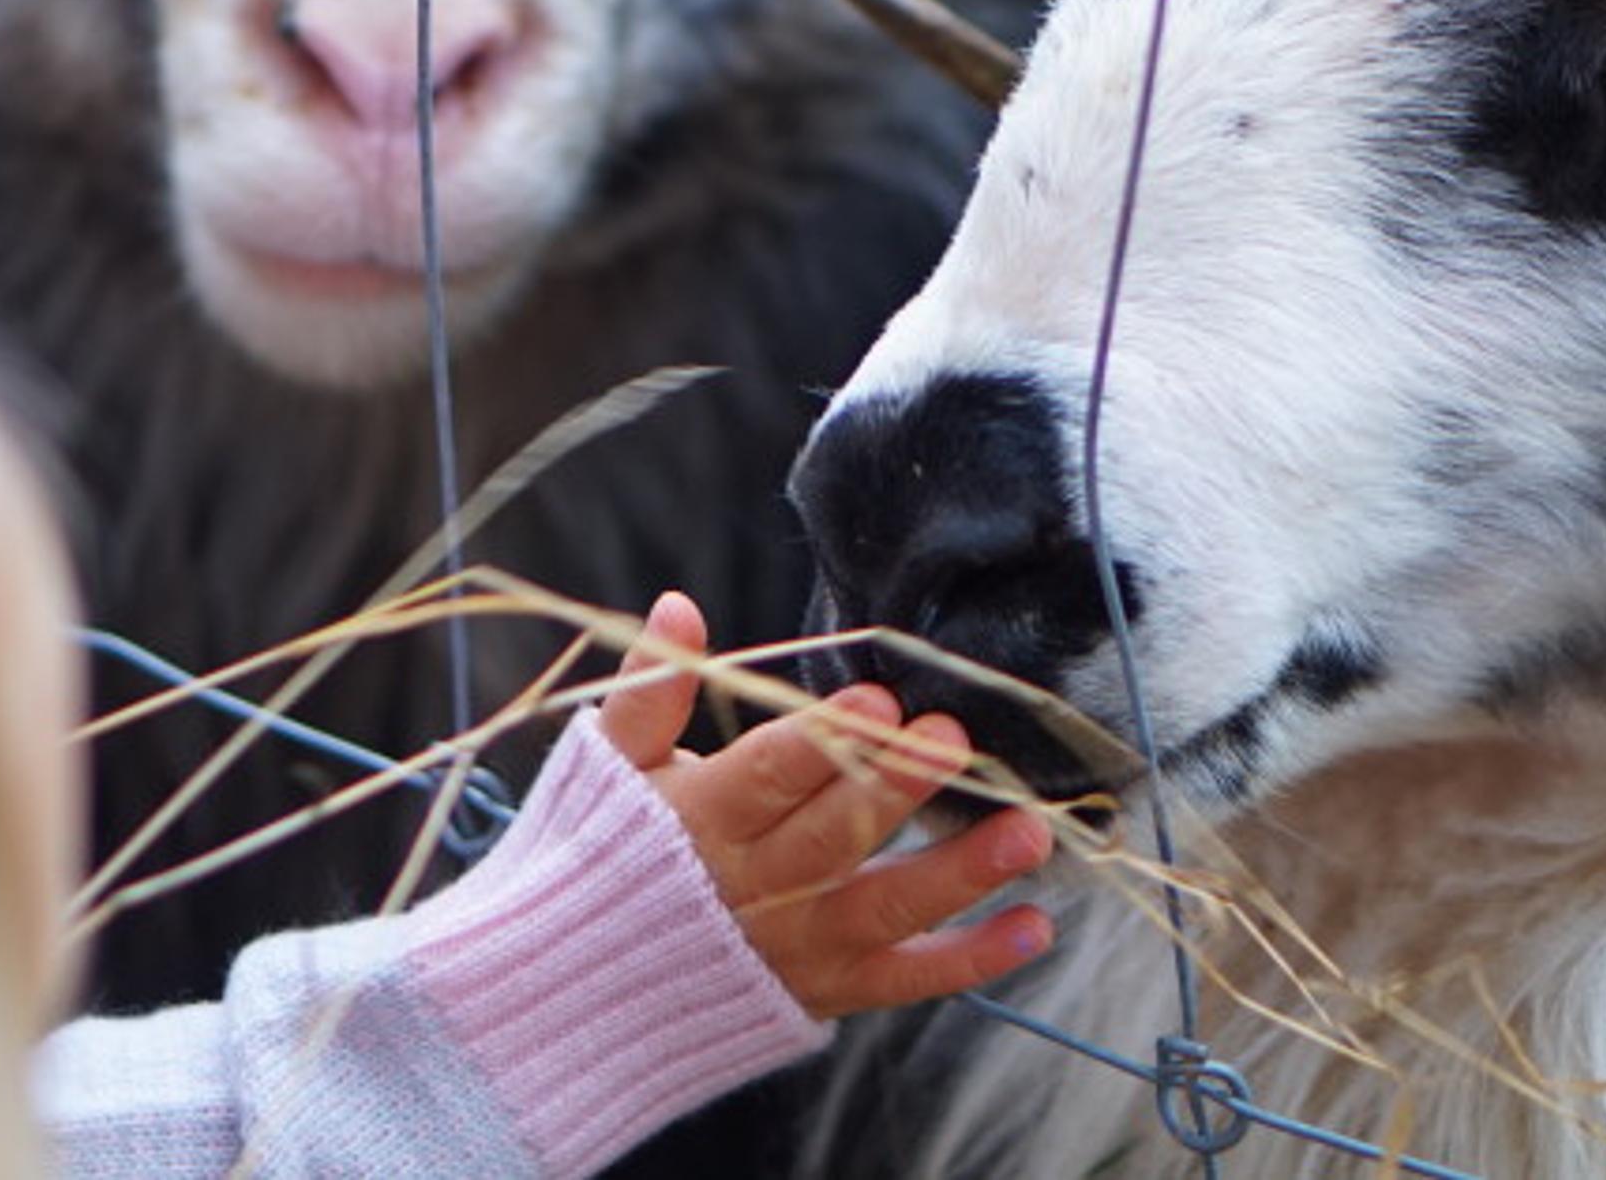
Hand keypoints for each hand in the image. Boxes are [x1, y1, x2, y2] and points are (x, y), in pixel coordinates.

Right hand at [599, 592, 1055, 1018]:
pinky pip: (905, 981)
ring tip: (1029, 833)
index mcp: (700, 822)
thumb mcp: (606, 770)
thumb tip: (682, 608)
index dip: (822, 743)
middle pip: (835, 837)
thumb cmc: (598, 858)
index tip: (879, 702)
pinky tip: (1034, 926)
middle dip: (898, 788)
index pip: (767, 777)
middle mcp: (754, 890)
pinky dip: (971, 961)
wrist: (572, 997)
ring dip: (962, 873)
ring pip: (886, 907)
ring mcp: (796, 949)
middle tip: (955, 740)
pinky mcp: (824, 992)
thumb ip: (650, 691)